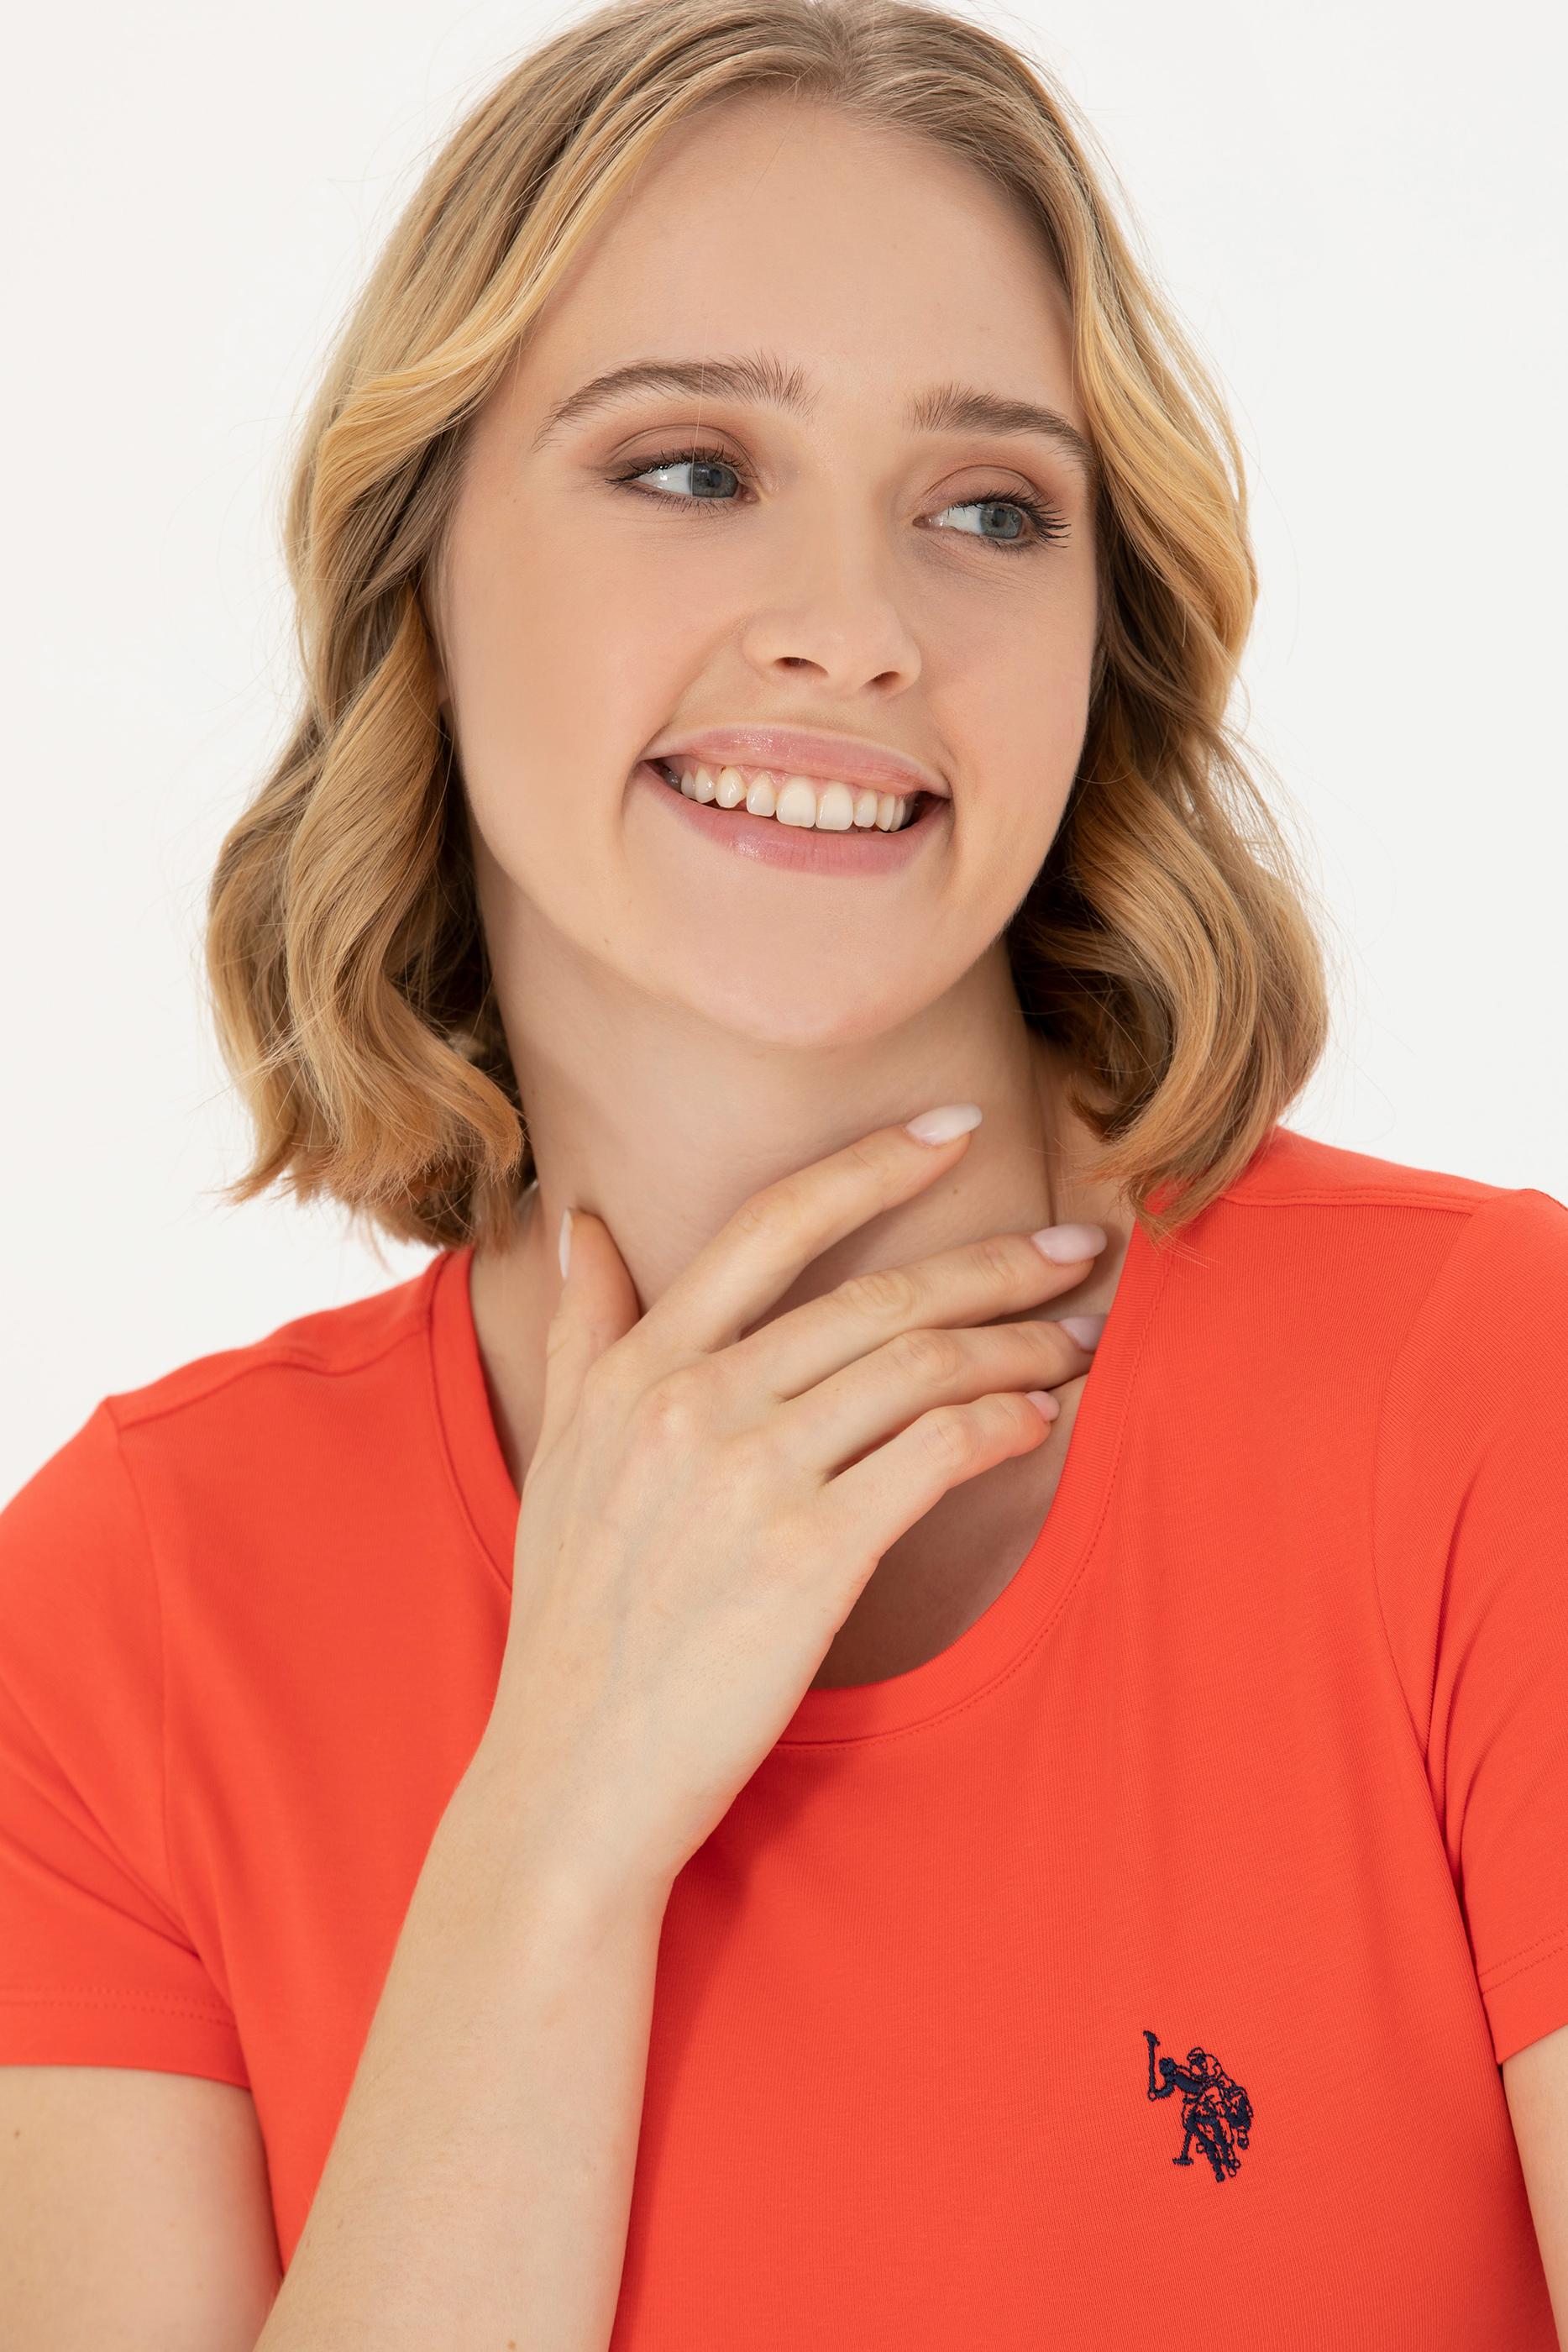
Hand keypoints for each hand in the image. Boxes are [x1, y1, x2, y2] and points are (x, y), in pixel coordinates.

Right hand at [475, 1108, 1105, 1899]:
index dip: (870, 1164)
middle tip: (1075, 1248)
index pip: (768, 1225)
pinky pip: (934, 1454)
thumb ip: (583, 1330)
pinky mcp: (808, 1555)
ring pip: (918, 1366)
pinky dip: (999, 1424)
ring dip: (1018, 1345)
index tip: (954, 1131)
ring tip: (1077, 1341)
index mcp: (634, 1370)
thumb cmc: (576, 1622)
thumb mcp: (558, 1458)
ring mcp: (749, 1474)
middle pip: (874, 1293)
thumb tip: (582, 1217)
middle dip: (992, 1261)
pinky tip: (1037, 1421)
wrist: (574, 1775)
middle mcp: (690, 1402)